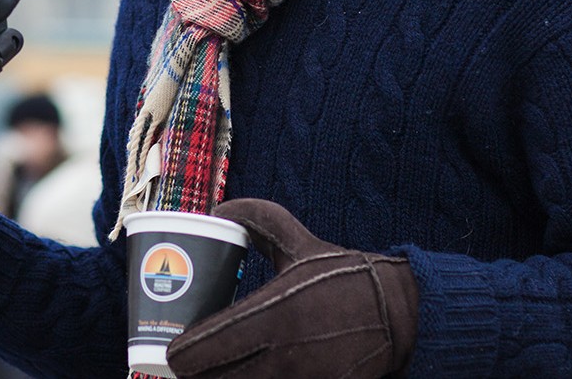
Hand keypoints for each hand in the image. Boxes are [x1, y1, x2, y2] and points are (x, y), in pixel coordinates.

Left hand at [166, 198, 418, 378]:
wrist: (400, 313)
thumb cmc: (344, 276)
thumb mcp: (301, 243)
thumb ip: (259, 221)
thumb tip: (217, 209)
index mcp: (276, 309)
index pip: (213, 341)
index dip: (183, 353)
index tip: (171, 350)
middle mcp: (286, 349)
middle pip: (218, 376)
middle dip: (195, 374)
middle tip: (182, 366)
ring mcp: (303, 376)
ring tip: (208, 373)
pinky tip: (241, 377)